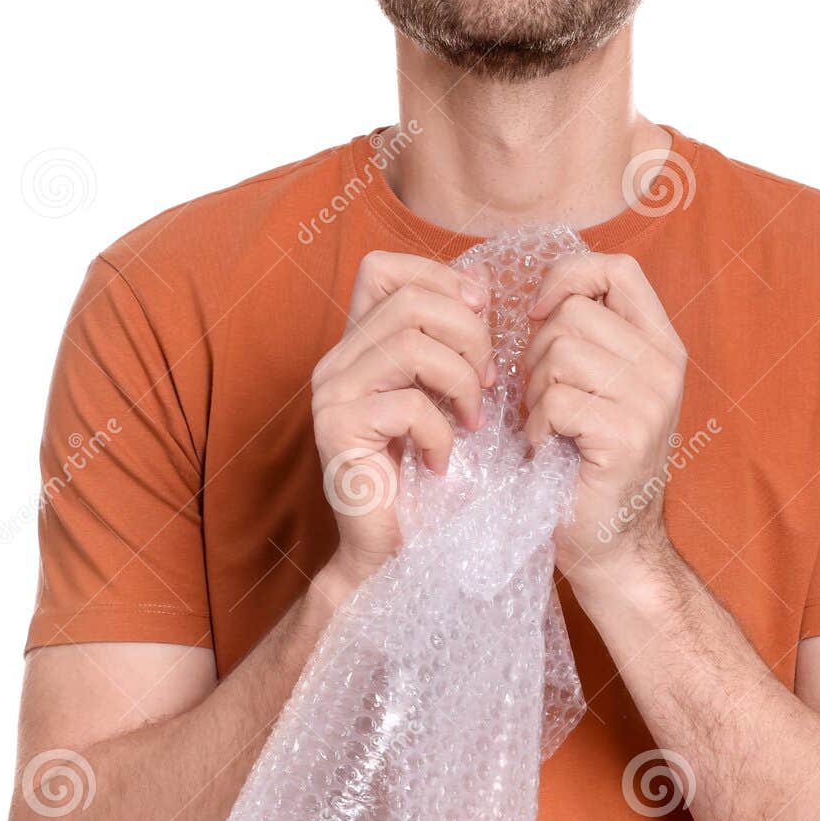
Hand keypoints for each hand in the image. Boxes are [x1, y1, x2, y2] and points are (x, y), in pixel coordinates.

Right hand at [312, 250, 492, 583]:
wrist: (393, 553)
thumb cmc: (426, 476)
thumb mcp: (448, 394)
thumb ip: (454, 340)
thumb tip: (477, 278)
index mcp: (359, 344)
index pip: (383, 267)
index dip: (438, 277)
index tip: (480, 317)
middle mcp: (336, 361)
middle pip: (409, 300)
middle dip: (468, 335)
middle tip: (487, 383)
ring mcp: (331, 395)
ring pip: (409, 344)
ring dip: (460, 381)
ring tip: (472, 421)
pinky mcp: (338, 432)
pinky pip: (407, 405)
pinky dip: (441, 432)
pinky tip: (443, 460)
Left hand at [522, 251, 687, 585]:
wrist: (611, 544)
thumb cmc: (584, 462)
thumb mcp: (590, 384)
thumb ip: (574, 335)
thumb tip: (501, 283)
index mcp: (660, 344)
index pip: (617, 269)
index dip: (567, 278)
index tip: (537, 315)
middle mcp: (665, 366)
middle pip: (574, 313)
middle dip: (537, 354)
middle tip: (543, 401)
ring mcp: (652, 400)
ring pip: (560, 353)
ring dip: (534, 393)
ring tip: (547, 427)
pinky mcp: (628, 434)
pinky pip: (556, 400)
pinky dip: (535, 426)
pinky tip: (546, 449)